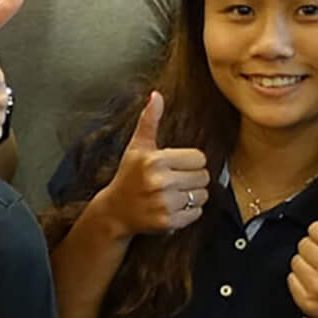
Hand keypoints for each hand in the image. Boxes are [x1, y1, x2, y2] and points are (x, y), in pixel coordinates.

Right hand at [91, 92, 210, 237]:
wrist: (114, 211)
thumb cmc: (128, 176)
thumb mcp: (137, 147)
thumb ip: (149, 120)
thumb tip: (156, 95)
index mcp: (156, 160)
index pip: (198, 158)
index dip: (190, 162)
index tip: (176, 167)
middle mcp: (160, 182)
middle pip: (203, 177)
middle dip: (193, 179)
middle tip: (175, 182)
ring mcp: (164, 203)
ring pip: (202, 196)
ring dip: (192, 197)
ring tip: (174, 195)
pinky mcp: (168, 222)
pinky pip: (196, 214)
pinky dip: (188, 213)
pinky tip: (172, 208)